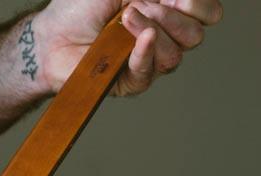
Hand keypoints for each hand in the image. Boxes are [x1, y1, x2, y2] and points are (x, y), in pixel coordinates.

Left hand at [36, 0, 222, 95]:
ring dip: (153, 31)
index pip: (208, 13)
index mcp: (168, 11)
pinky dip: (145, 53)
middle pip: (195, 36)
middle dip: (173, 16)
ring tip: (125, 18)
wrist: (51, 36)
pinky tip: (138, 38)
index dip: (200, 4)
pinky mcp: (128, 83)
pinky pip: (149, 73)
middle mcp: (163, 38)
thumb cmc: (82, 6)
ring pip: (175, 56)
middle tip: (139, 4)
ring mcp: (147, 62)